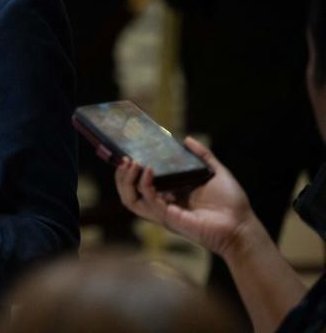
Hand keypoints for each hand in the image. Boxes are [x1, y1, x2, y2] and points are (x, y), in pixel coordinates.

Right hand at [115, 136, 254, 256]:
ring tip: (130, 163)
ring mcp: (164, 213)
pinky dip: (145, 184)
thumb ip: (202, 156)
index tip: (130, 154)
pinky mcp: (169, 218)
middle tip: (125, 159)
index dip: (130, 172)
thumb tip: (187, 139)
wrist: (242, 224)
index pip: (140, 185)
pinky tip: (148, 169)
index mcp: (170, 195)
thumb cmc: (232, 203)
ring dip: (126, 181)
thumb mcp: (215, 172)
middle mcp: (163, 204)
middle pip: (129, 193)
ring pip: (131, 200)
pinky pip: (150, 201)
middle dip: (122, 177)